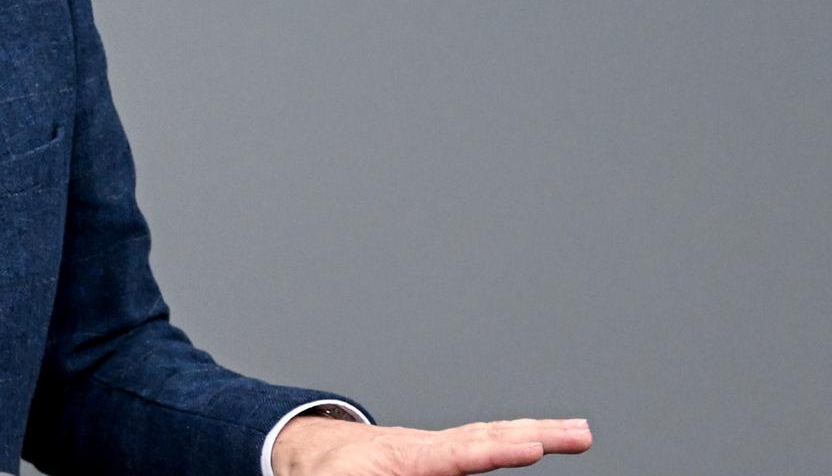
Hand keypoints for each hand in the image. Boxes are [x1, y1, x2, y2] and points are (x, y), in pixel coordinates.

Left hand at [271, 416, 592, 475]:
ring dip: (538, 432)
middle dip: (537, 433)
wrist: (322, 452)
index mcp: (409, 455)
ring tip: (579, 433)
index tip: (532, 447)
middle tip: (580, 434)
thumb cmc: (331, 470)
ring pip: (495, 437)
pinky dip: (517, 440)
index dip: (497, 450)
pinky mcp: (447, 460)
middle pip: (490, 436)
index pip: (461, 452)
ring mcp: (443, 451)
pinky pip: (488, 446)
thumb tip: (431, 462)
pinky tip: (542, 437)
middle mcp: (433, 447)